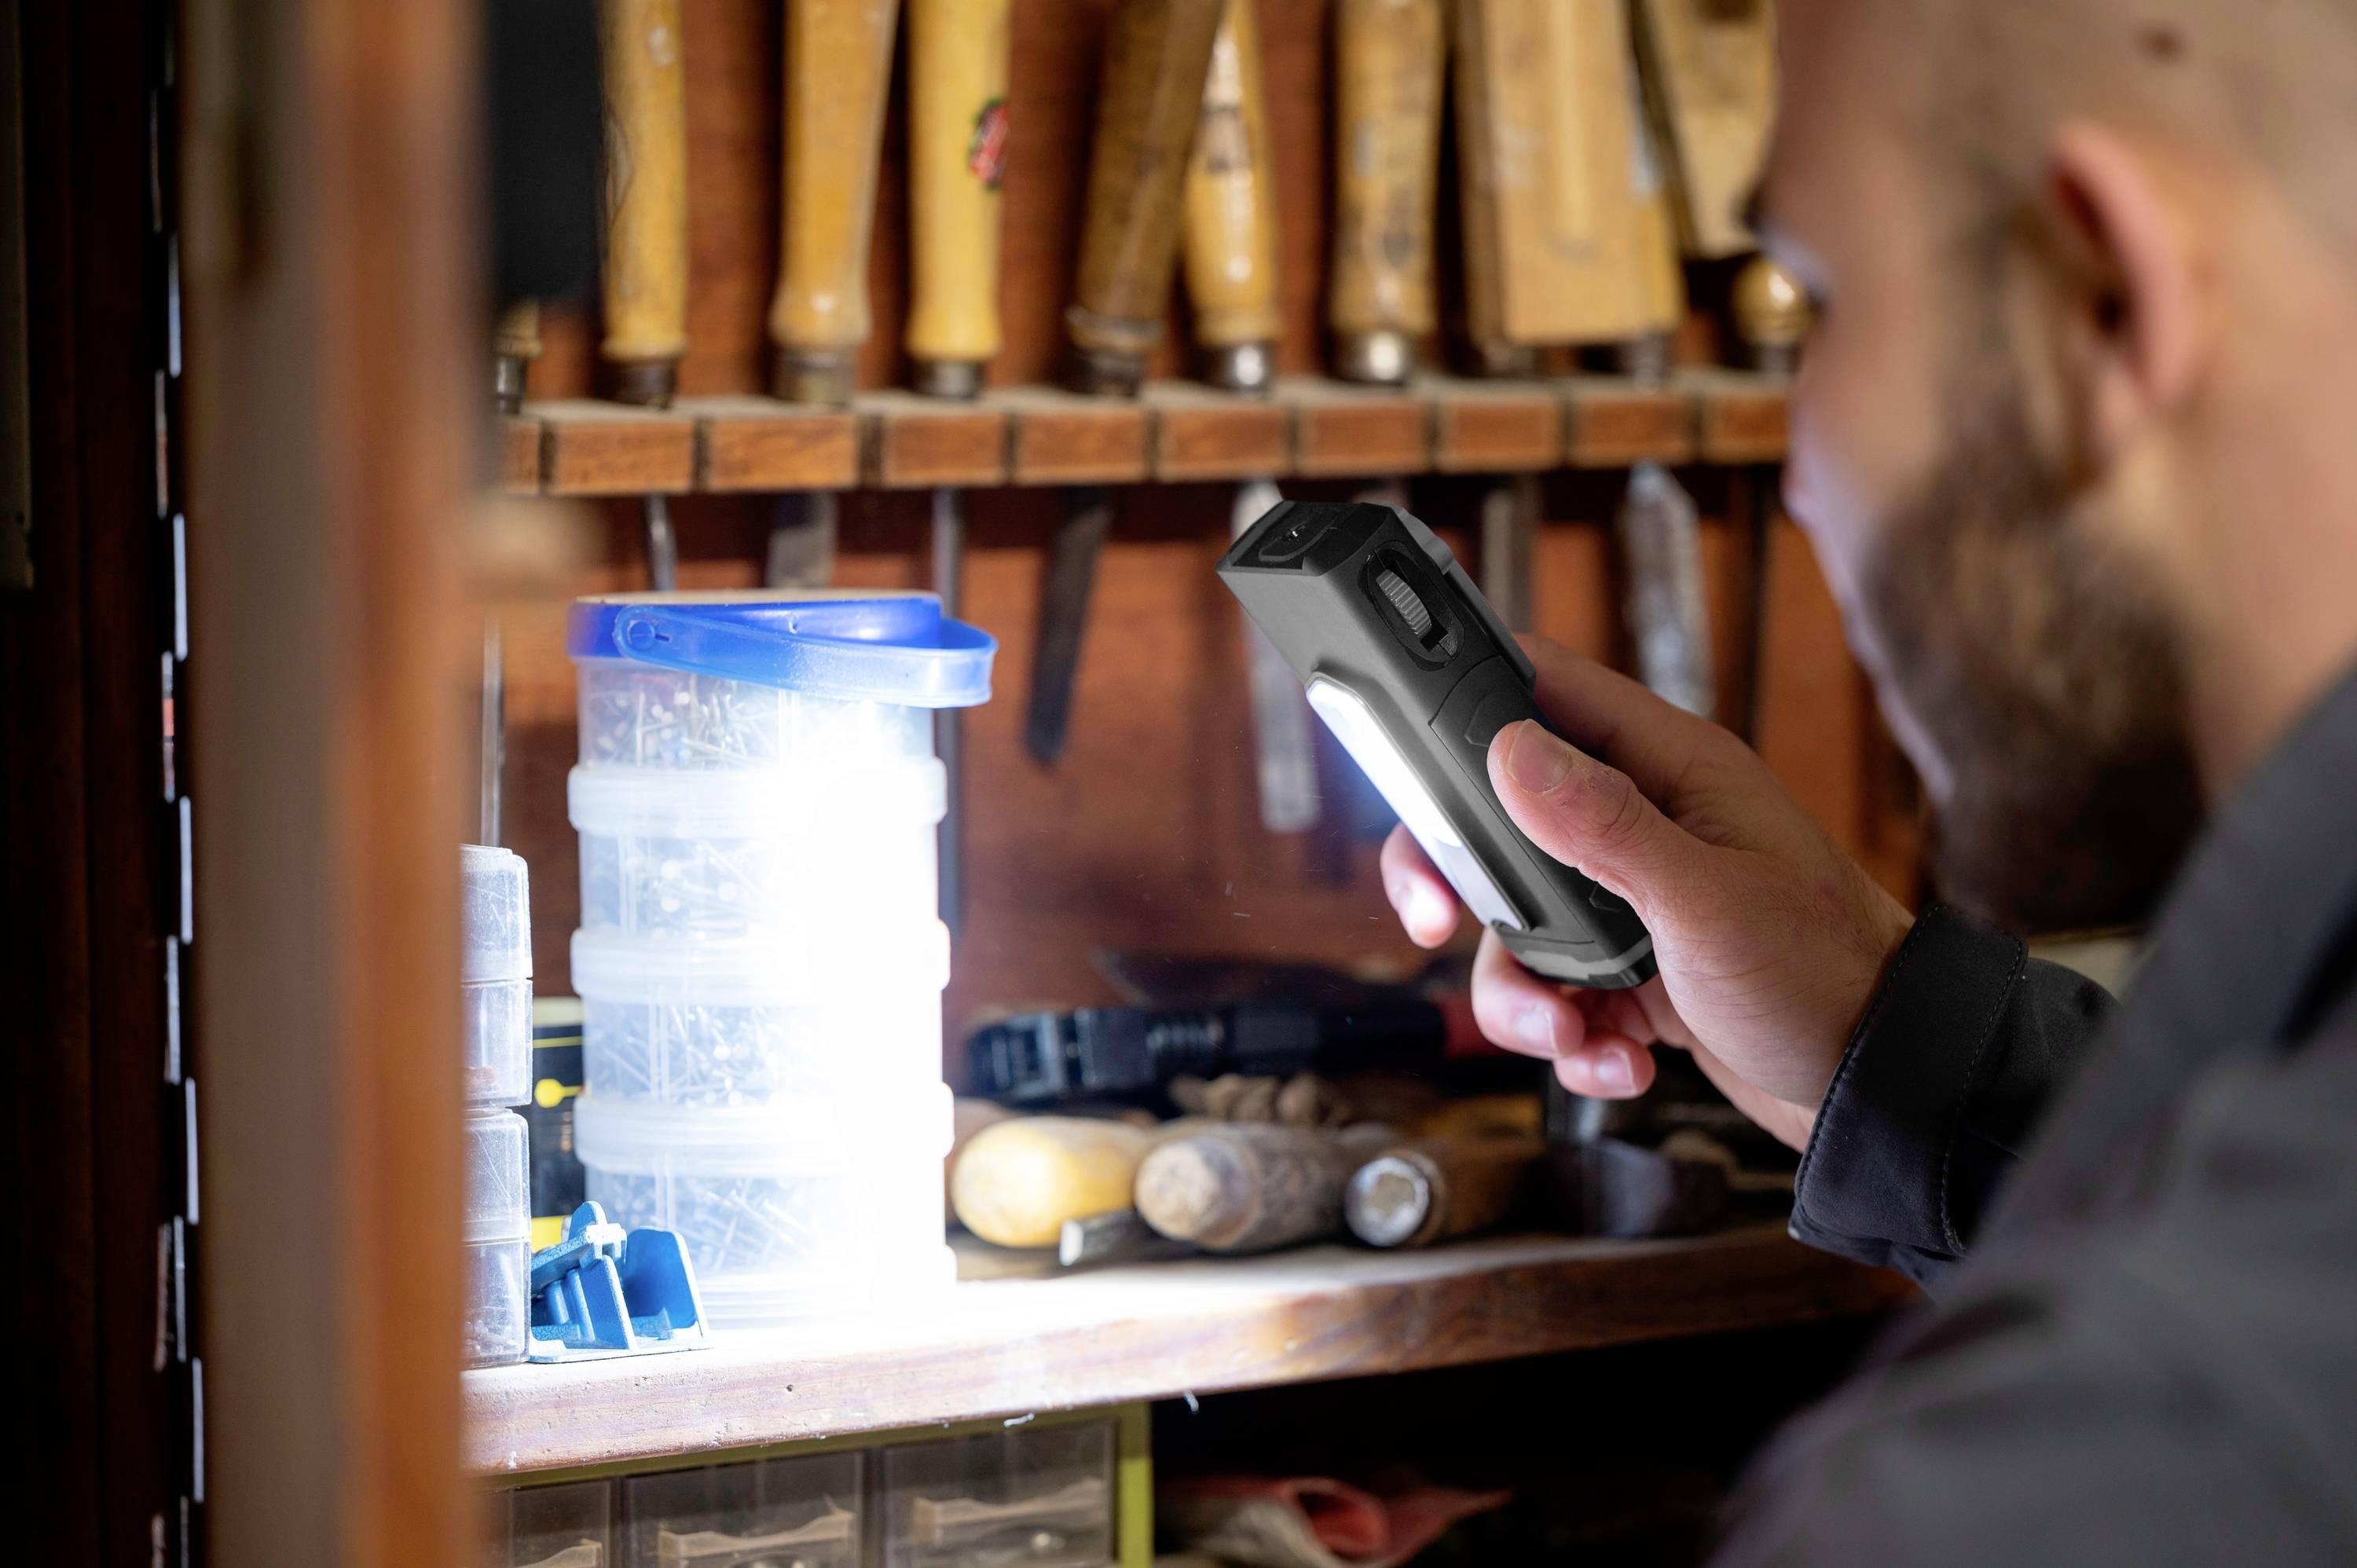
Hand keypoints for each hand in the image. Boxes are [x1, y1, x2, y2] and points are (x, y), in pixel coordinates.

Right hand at [1383, 636, 1912, 1149]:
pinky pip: (1552, 993)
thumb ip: (1604, 825)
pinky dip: (1569, 1039)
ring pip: (1514, 924)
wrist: (1881, 1092)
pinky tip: (1617, 1064)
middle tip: (1438, 922)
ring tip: (1572, 1035)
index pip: (1545, 688)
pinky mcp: (1631, 972)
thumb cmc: (1826, 977)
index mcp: (1669, 768)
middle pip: (1496, 817)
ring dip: (1521, 993)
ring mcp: (1631, 898)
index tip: (1405, 761)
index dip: (1467, 705)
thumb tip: (1510, 750)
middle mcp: (1642, 821)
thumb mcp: (1707, 901)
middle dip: (1458, 881)